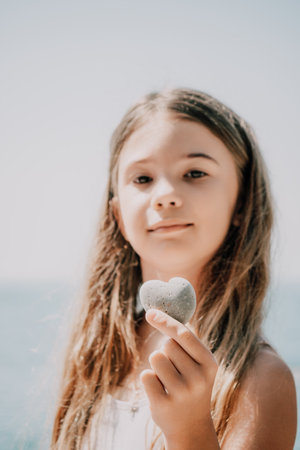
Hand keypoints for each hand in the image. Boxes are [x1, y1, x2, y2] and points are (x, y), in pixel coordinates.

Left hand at [140, 309, 218, 449]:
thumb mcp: (198, 363)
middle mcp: (198, 378)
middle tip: (176, 370)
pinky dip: (149, 379)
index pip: (184, 334)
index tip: (150, 312)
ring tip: (168, 381)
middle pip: (167, 345)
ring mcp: (181, 393)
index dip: (166, 321)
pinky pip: (146, 375)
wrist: (191, 426)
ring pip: (155, 358)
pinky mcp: (163, 404)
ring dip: (157, 365)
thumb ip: (185, 340)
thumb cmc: (191, 384)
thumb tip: (160, 311)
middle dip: (166, 352)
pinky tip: (161, 392)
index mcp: (209, 363)